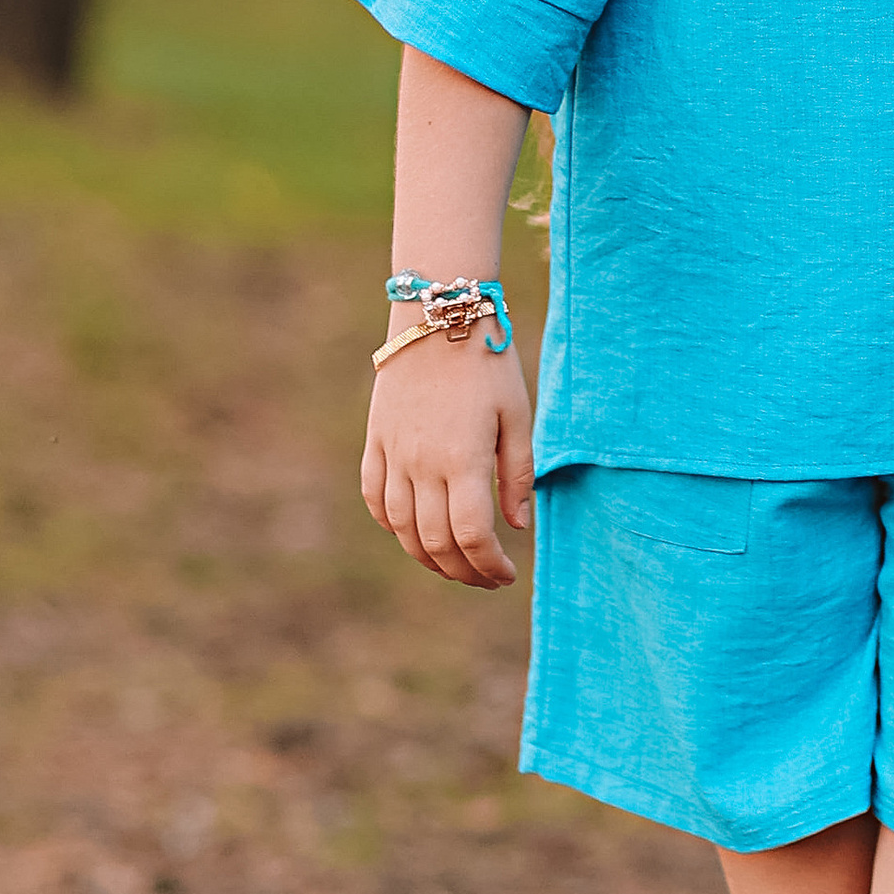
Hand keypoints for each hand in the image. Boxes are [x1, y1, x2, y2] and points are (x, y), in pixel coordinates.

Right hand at [363, 331, 535, 585]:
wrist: (436, 316)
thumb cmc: (486, 364)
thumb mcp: (516, 415)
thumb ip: (517, 474)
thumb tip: (517, 527)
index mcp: (463, 459)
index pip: (471, 536)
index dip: (489, 566)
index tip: (507, 575)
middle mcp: (422, 464)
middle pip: (435, 542)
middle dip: (462, 571)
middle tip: (486, 577)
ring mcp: (393, 454)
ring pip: (402, 530)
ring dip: (428, 557)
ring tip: (455, 563)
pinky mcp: (376, 441)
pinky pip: (375, 499)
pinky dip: (392, 526)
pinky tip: (413, 532)